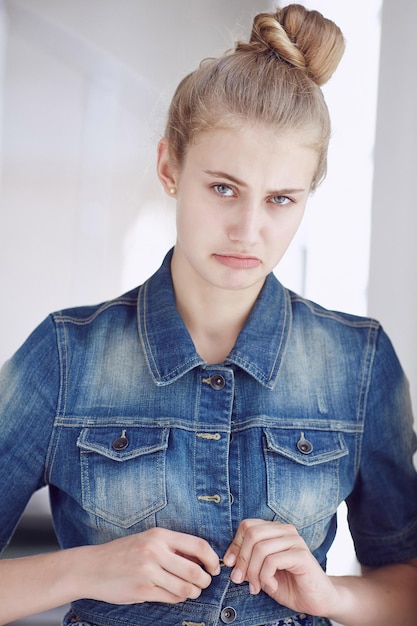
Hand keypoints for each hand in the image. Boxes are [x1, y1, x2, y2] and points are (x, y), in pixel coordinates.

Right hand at [81, 527, 220, 604]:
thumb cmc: (124, 553)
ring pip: (185, 587)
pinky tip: (175, 594)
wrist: (92, 567)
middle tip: (204, 582)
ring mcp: (148, 572)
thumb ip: (172, 547)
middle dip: (205, 580)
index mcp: (159, 536)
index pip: (198, 546)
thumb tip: (202, 559)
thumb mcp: (148, 540)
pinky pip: (171, 597)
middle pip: (195, 570)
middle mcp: (155, 551)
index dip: (211, 559)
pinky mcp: (142, 590)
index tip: (214, 567)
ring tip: (191, 590)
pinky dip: (178, 598)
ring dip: (193, 592)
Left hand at [222, 519, 337, 615]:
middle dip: (242, 560)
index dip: (235, 545)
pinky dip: (266, 576)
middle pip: (252, 534)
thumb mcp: (262, 572)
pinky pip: (272, 561)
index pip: (248, 526)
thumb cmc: (290, 585)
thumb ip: (249, 563)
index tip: (230, 564)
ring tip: (256, 586)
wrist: (317, 600)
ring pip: (260, 548)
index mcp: (275, 530)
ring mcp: (295, 541)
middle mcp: (285, 531)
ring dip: (253, 572)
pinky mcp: (301, 555)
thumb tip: (230, 560)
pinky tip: (271, 585)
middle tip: (240, 579)